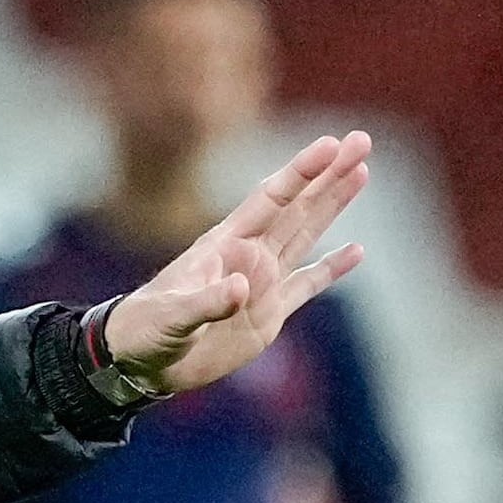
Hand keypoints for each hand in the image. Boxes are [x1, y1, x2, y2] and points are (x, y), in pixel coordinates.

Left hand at [99, 132, 371, 397]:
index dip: (301, 172)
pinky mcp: (268, 313)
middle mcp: (248, 255)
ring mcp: (261, 282)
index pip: (271, 199)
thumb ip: (207, 302)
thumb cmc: (146, 329)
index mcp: (225, 245)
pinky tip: (355, 251)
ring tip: (361, 172)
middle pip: (297, 207)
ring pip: (306, 234)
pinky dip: (331, 269)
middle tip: (361, 140)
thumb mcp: (173, 316)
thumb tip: (243, 288)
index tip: (331, 144)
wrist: (140, 361)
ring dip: (333, 205)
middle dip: (329, 175)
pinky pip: (307, 285)